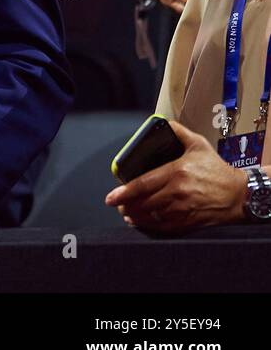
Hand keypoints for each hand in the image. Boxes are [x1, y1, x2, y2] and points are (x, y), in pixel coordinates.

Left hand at [105, 121, 246, 232]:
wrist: (239, 194)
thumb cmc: (217, 169)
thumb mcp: (199, 145)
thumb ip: (178, 132)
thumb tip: (162, 122)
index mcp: (176, 172)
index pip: (143, 184)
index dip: (124, 192)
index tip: (110, 197)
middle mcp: (178, 192)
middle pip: (144, 202)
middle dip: (126, 205)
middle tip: (116, 204)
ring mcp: (184, 209)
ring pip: (152, 216)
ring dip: (135, 216)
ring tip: (126, 213)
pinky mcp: (190, 222)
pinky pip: (165, 227)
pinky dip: (150, 226)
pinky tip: (141, 222)